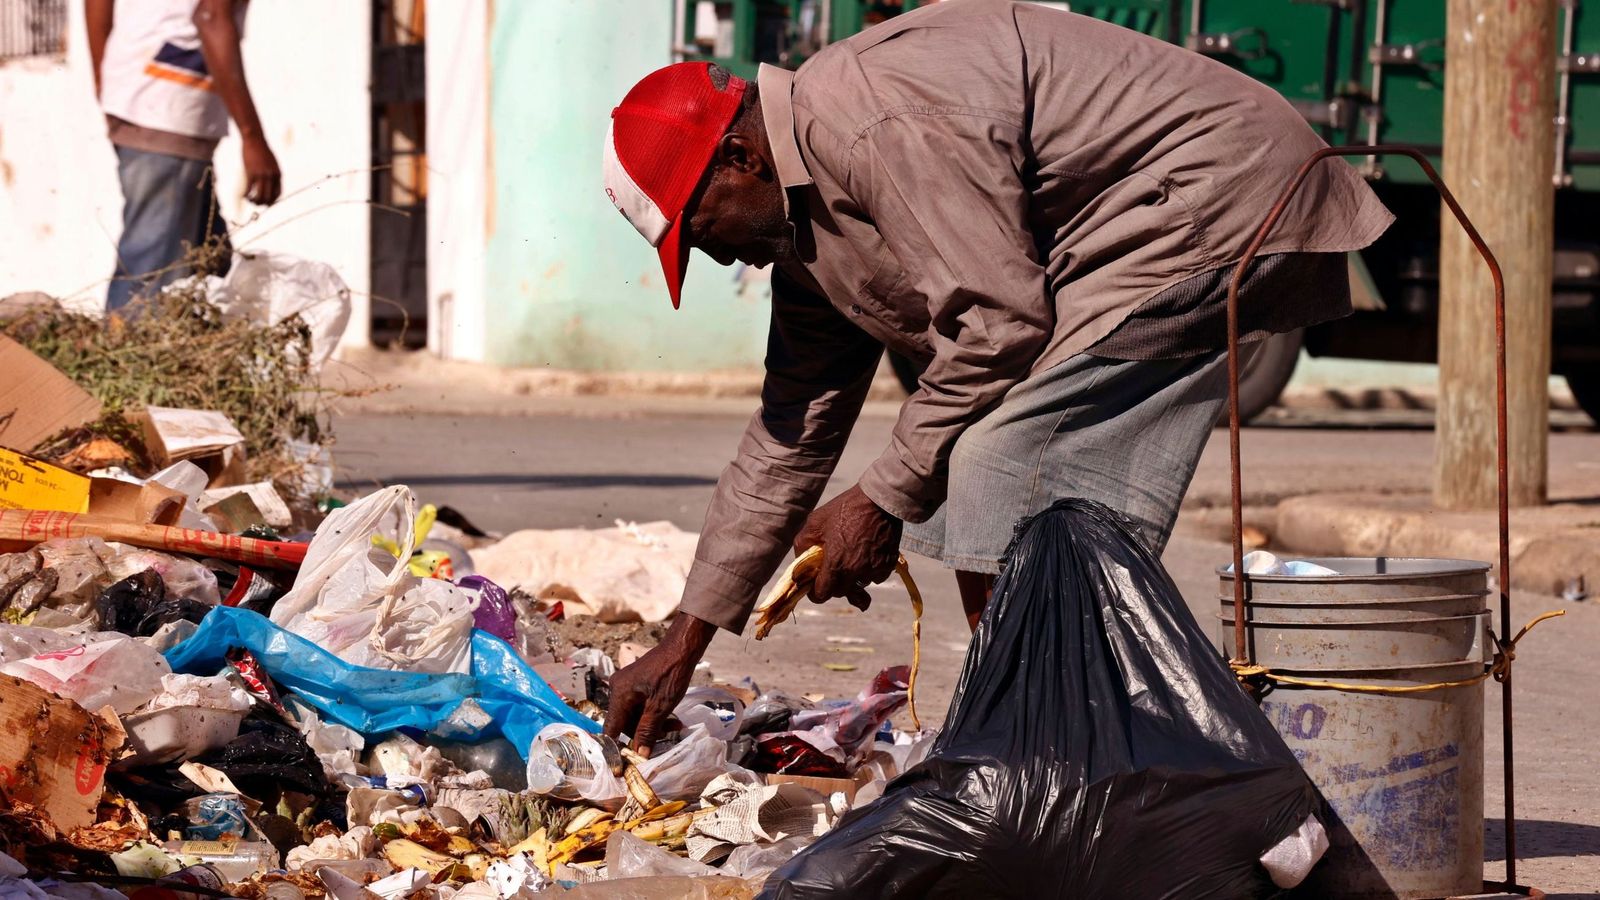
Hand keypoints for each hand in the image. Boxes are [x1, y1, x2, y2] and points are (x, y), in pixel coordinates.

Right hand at [241, 135, 280, 204]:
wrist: (254, 139)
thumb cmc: (262, 150)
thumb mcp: (272, 163)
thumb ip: (272, 173)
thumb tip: (270, 183)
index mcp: (278, 174)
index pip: (278, 193)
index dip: (273, 200)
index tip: (267, 202)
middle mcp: (271, 176)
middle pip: (269, 196)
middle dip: (263, 203)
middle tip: (257, 204)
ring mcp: (261, 175)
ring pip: (259, 195)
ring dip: (254, 201)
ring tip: (250, 200)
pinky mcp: (251, 173)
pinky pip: (249, 189)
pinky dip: (246, 195)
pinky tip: (244, 196)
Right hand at [604, 612, 715, 756]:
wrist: (682, 647)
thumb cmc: (671, 675)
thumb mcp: (660, 707)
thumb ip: (647, 731)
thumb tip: (639, 754)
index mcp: (619, 695)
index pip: (611, 729)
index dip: (618, 746)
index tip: (630, 759)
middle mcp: (617, 689)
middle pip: (625, 722)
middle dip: (645, 732)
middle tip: (669, 734)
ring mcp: (626, 685)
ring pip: (635, 714)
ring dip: (653, 723)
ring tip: (676, 724)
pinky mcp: (636, 683)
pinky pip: (640, 704)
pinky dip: (653, 712)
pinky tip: (671, 715)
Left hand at [794, 484, 901, 610]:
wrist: (879, 499)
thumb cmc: (845, 509)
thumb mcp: (815, 522)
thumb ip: (803, 546)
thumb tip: (801, 562)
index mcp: (836, 564)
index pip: (822, 595)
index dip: (815, 592)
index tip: (815, 585)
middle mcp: (856, 572)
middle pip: (841, 592)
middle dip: (834, 584)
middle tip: (833, 566)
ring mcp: (874, 569)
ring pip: (859, 584)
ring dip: (853, 577)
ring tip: (851, 556)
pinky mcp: (888, 565)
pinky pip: (876, 577)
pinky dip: (870, 570)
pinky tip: (866, 554)